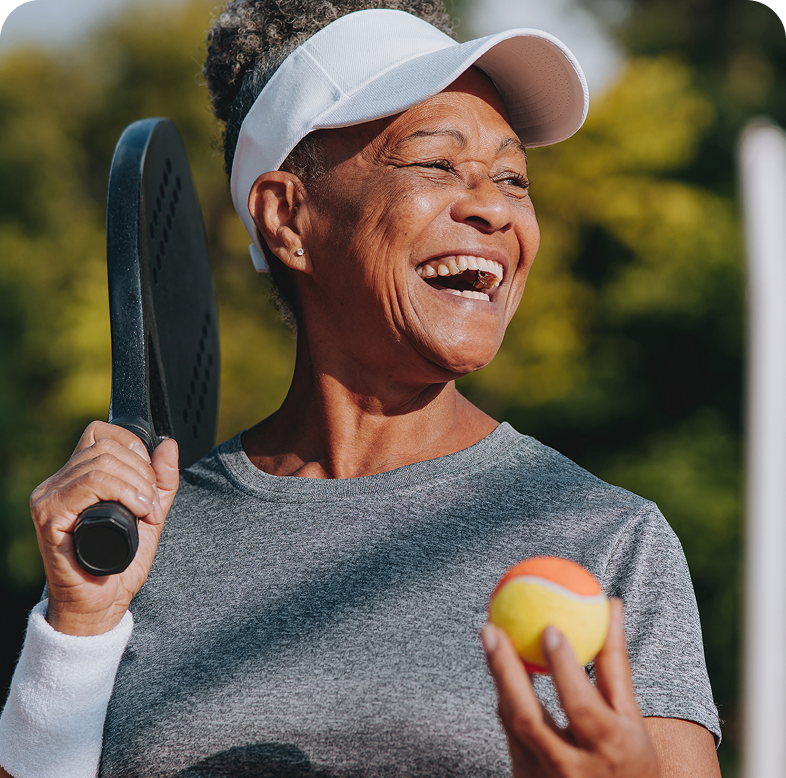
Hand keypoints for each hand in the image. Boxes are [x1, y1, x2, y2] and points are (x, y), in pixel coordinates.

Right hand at [29, 421, 178, 635]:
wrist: (102, 604)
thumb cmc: (120, 562)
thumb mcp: (150, 513)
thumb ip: (162, 481)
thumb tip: (169, 444)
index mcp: (77, 477)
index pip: (100, 433)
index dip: (132, 446)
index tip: (149, 478)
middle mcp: (58, 483)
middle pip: (107, 447)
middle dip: (142, 472)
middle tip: (152, 504)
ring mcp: (49, 498)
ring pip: (101, 463)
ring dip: (137, 485)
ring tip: (146, 512)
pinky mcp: (49, 516)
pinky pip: (88, 484)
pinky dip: (122, 493)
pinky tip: (136, 513)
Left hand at [481, 599, 659, 777]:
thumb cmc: (630, 759)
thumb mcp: (631, 717)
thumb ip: (615, 662)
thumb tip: (610, 605)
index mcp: (609, 748)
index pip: (580, 704)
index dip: (564, 667)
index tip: (549, 626)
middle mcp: (573, 768)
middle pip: (527, 717)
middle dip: (504, 671)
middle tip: (491, 628)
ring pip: (510, 722)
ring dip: (498, 677)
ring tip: (490, 636)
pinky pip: (509, 730)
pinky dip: (505, 696)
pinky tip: (499, 666)